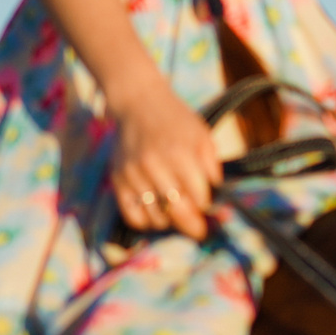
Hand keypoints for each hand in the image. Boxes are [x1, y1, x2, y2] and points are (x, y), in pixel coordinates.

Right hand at [109, 79, 221, 238]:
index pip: (199, 198)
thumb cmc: (176, 121)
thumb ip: (212, 167)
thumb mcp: (202, 136)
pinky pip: (133, 216)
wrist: (138, 104)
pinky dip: (147, 221)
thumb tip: (217, 197)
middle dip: (193, 225)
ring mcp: (134, 175)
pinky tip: (156, 212)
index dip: (207, 206)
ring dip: (170, 221)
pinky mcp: (118, 180)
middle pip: (178, 212)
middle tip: (199, 229)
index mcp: (180, 154)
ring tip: (176, 211)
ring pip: (157, 218)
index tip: (208, 204)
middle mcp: (154, 166)